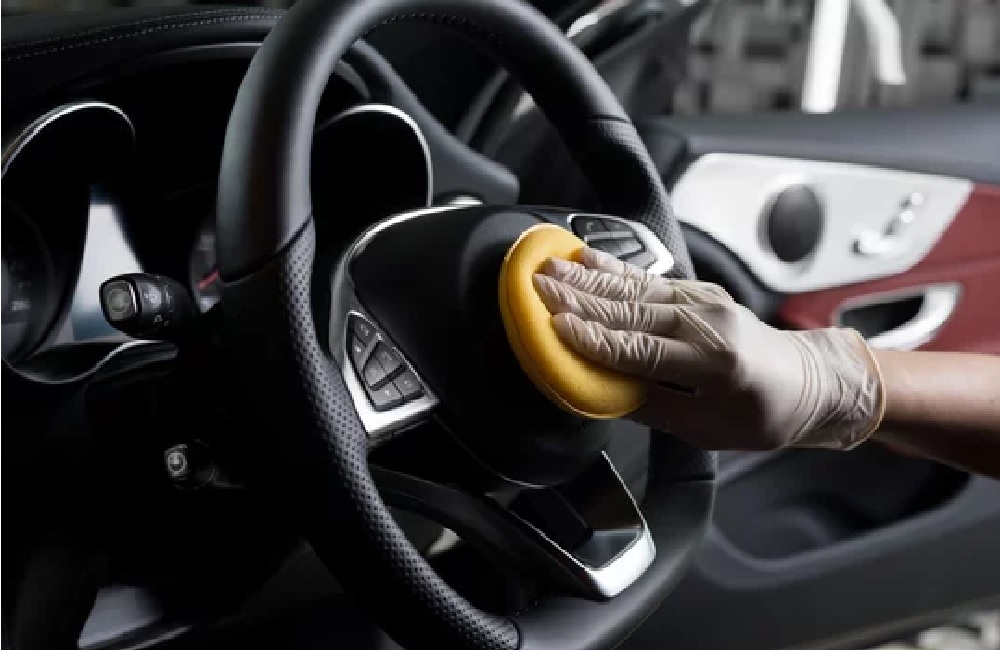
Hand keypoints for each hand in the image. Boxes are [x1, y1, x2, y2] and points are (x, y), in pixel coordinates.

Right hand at [532, 248, 884, 450]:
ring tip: (550, 268)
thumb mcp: (708, 430)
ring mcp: (705, 301)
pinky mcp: (700, 291)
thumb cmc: (765, 413)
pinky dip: (614, 269)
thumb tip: (601, 392)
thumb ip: (652, 407)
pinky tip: (586, 258)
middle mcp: (710, 323)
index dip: (595, 340)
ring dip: (588, 278)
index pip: (641, 350)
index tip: (556, 328)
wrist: (811, 382)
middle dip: (580, 298)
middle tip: (538, 287)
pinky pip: (649, 279)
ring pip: (636, 288)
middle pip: (632, 310)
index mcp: (716, 364)